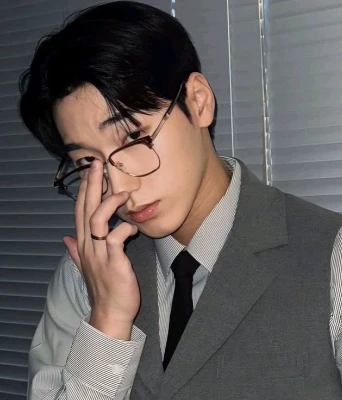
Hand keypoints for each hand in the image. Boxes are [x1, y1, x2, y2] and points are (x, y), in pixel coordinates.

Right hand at [63, 160, 139, 339]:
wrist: (109, 313)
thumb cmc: (104, 288)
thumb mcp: (87, 266)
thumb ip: (76, 251)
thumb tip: (66, 239)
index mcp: (84, 244)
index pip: (80, 212)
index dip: (84, 191)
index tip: (89, 173)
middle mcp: (88, 246)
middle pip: (86, 210)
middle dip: (91, 186)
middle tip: (97, 165)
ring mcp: (100, 254)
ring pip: (97, 220)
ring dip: (109, 203)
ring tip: (123, 193)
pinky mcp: (114, 262)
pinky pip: (116, 238)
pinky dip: (125, 228)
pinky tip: (134, 227)